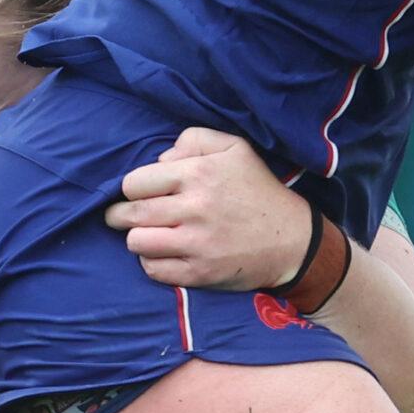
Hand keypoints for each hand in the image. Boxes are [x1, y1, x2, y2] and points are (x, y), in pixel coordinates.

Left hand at [106, 127, 305, 290]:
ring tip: (149, 235)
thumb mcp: (234, 148)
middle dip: (120, 216)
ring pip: (136, 243)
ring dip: (138, 239)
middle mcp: (195, 207)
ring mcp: (197, 244)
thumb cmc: (258, 190)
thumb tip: (160, 160)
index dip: (133, 188)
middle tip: (124, 217)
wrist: (293, 240)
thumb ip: (193, 139)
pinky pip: (153, 270)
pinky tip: (166, 255)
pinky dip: (153, 263)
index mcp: (199, 173)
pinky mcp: (200, 273)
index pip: (134, 182)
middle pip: (129, 214)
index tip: (140, 194)